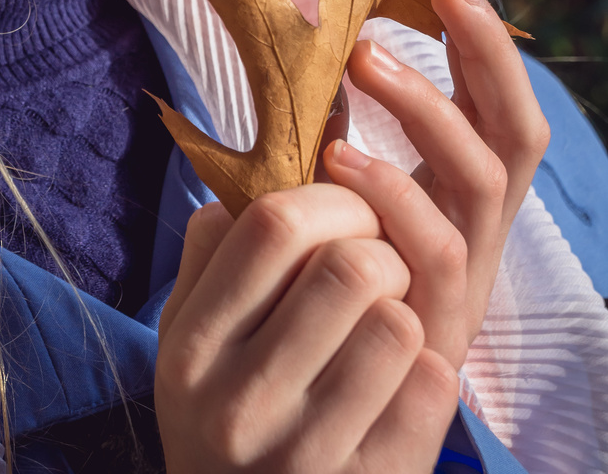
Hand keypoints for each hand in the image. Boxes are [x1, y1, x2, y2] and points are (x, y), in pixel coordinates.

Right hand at [155, 185, 459, 472]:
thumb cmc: (219, 416)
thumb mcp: (184, 337)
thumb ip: (212, 251)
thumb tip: (263, 171)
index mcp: (192, 348)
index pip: (274, 224)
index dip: (330, 197)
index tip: (345, 210)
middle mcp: (242, 402)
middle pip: (349, 266)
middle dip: (381, 244)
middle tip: (378, 262)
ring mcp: (306, 453)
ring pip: (397, 322)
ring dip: (407, 307)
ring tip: (388, 319)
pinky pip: (431, 387)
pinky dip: (430, 365)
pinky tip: (402, 378)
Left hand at [325, 0, 549, 368]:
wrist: (331, 415)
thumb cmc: (330, 283)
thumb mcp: (340, 199)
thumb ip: (339, 136)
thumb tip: (303, 55)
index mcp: (464, 194)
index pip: (496, 106)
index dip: (483, 42)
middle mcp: (480, 229)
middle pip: (517, 132)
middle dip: (487, 52)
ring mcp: (465, 277)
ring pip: (481, 181)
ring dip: (428, 109)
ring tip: (364, 59)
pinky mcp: (435, 325)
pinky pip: (434, 251)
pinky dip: (391, 193)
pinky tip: (339, 156)